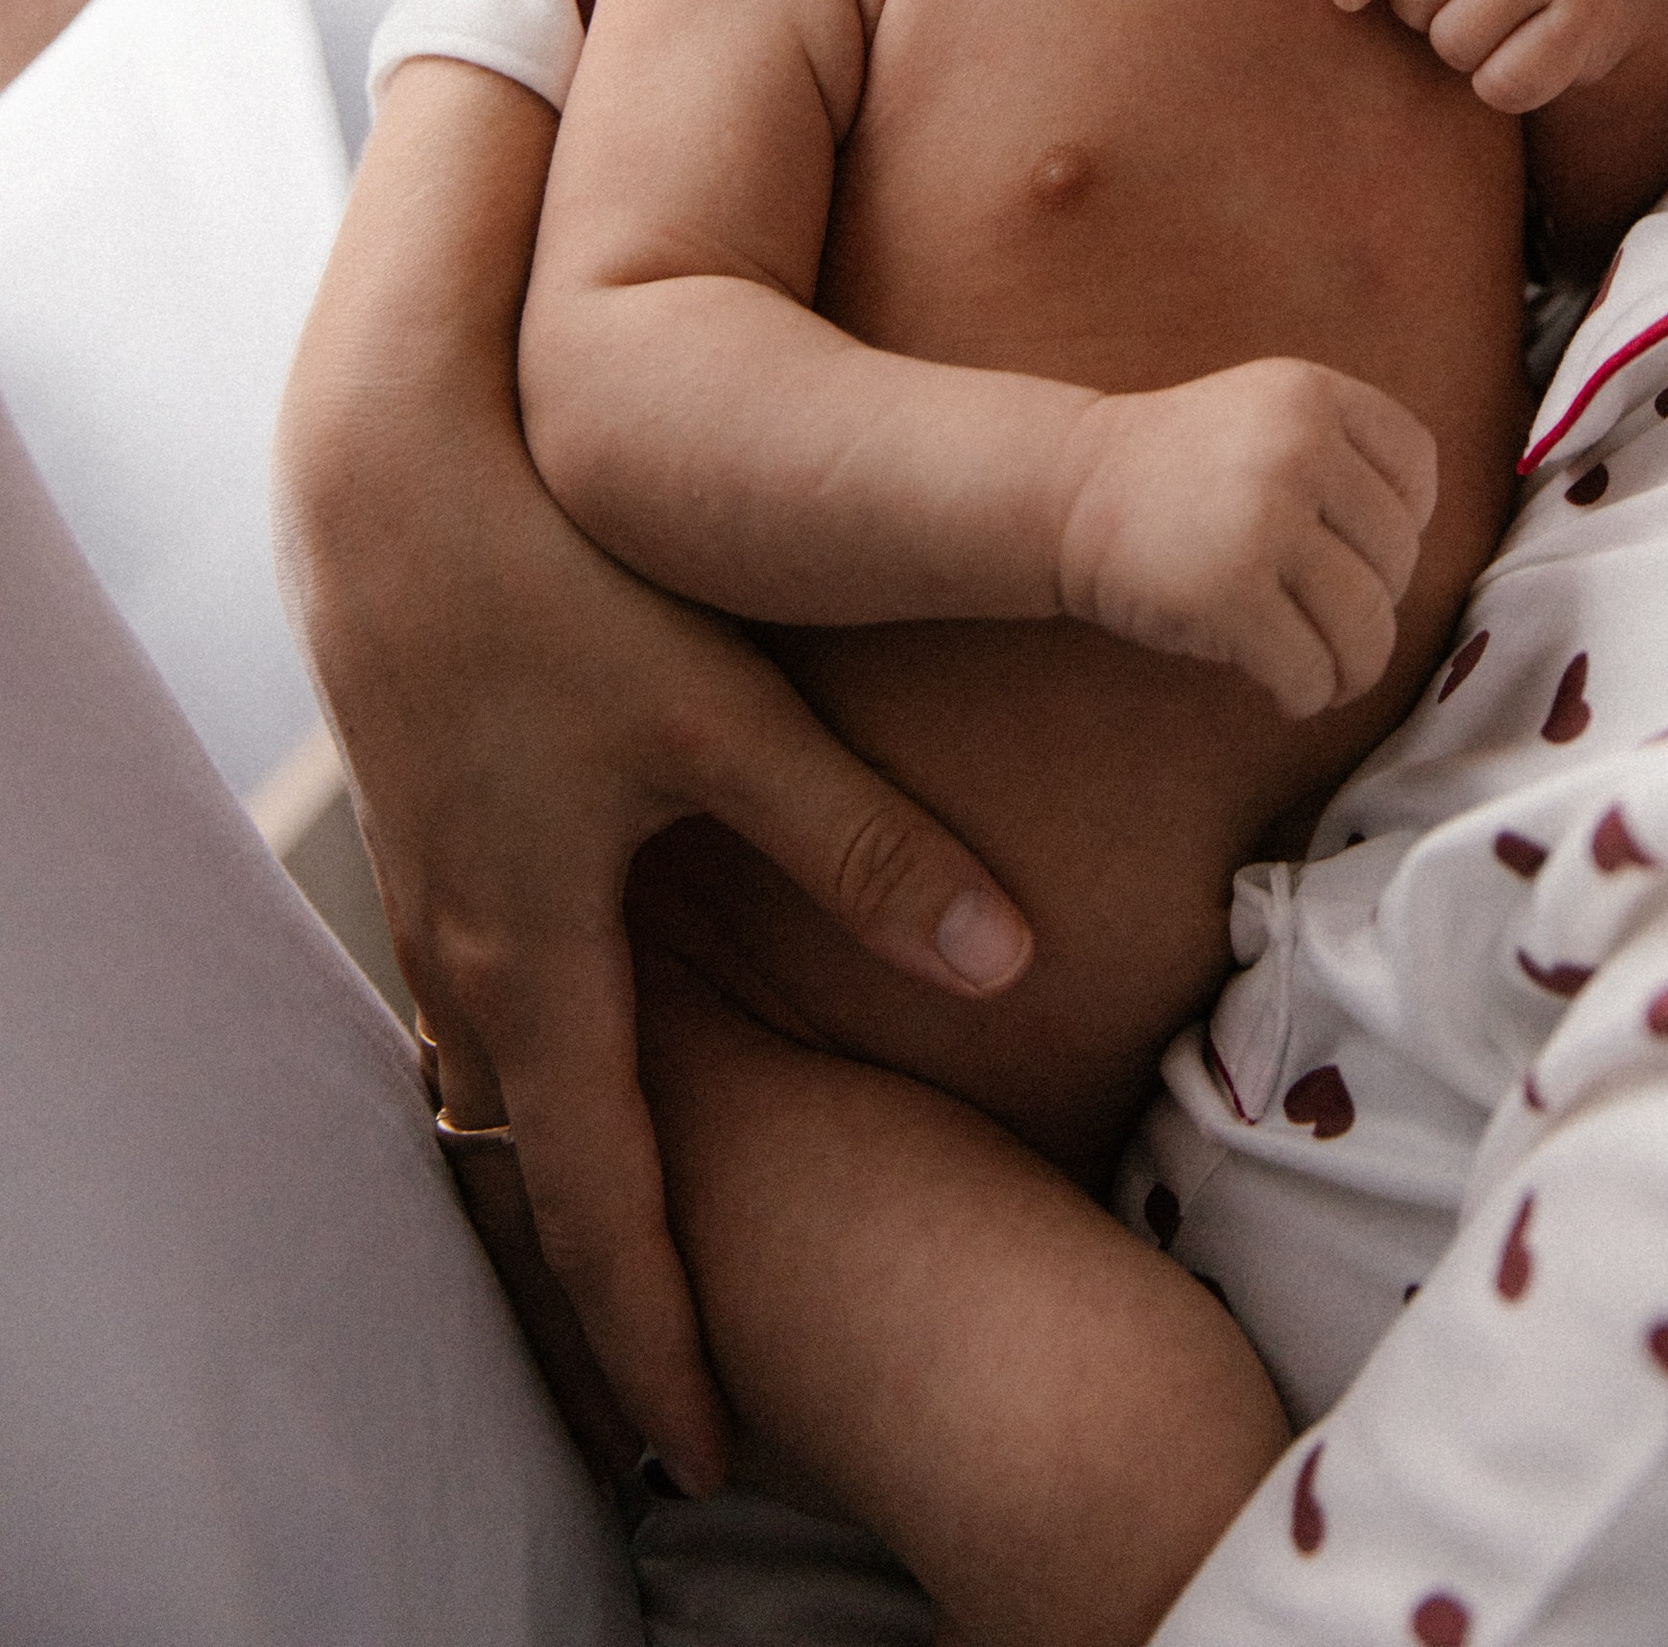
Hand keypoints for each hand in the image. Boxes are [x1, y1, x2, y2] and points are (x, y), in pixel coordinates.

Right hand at [278, 62, 1034, 1497]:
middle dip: (613, 1289)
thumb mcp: (726, 719)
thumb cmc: (562, 588)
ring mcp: (438, 898)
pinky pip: (483, 1011)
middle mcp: (470, 958)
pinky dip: (535, 1081)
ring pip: (503, 1091)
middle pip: (538, 1174)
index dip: (658, 1330)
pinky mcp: (439, 836)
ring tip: (647, 1263)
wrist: (393, 479)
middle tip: (684, 1403)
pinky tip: (583, 1072)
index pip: (601, 1202)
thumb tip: (1011, 962)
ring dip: (569, 1181)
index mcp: (539, 959)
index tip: (708, 1449)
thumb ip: (866, 847)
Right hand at [1053, 358, 1438, 720]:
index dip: (1408, 525)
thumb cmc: (1181, 470)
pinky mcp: (1229, 592)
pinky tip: (1289, 692)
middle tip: (1339, 630)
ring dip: (1357, 668)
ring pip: (1365, 621)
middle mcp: (1297, 447)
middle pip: (1397, 556)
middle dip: (1377, 608)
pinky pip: (1308, 666)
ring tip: (1331, 679)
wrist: (1071, 491)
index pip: (1417, 469)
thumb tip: (1415, 555)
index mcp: (1313, 396)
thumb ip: (1342, 454)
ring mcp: (1263, 518)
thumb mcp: (1266, 415)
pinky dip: (1308, 694)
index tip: (1370, 558)